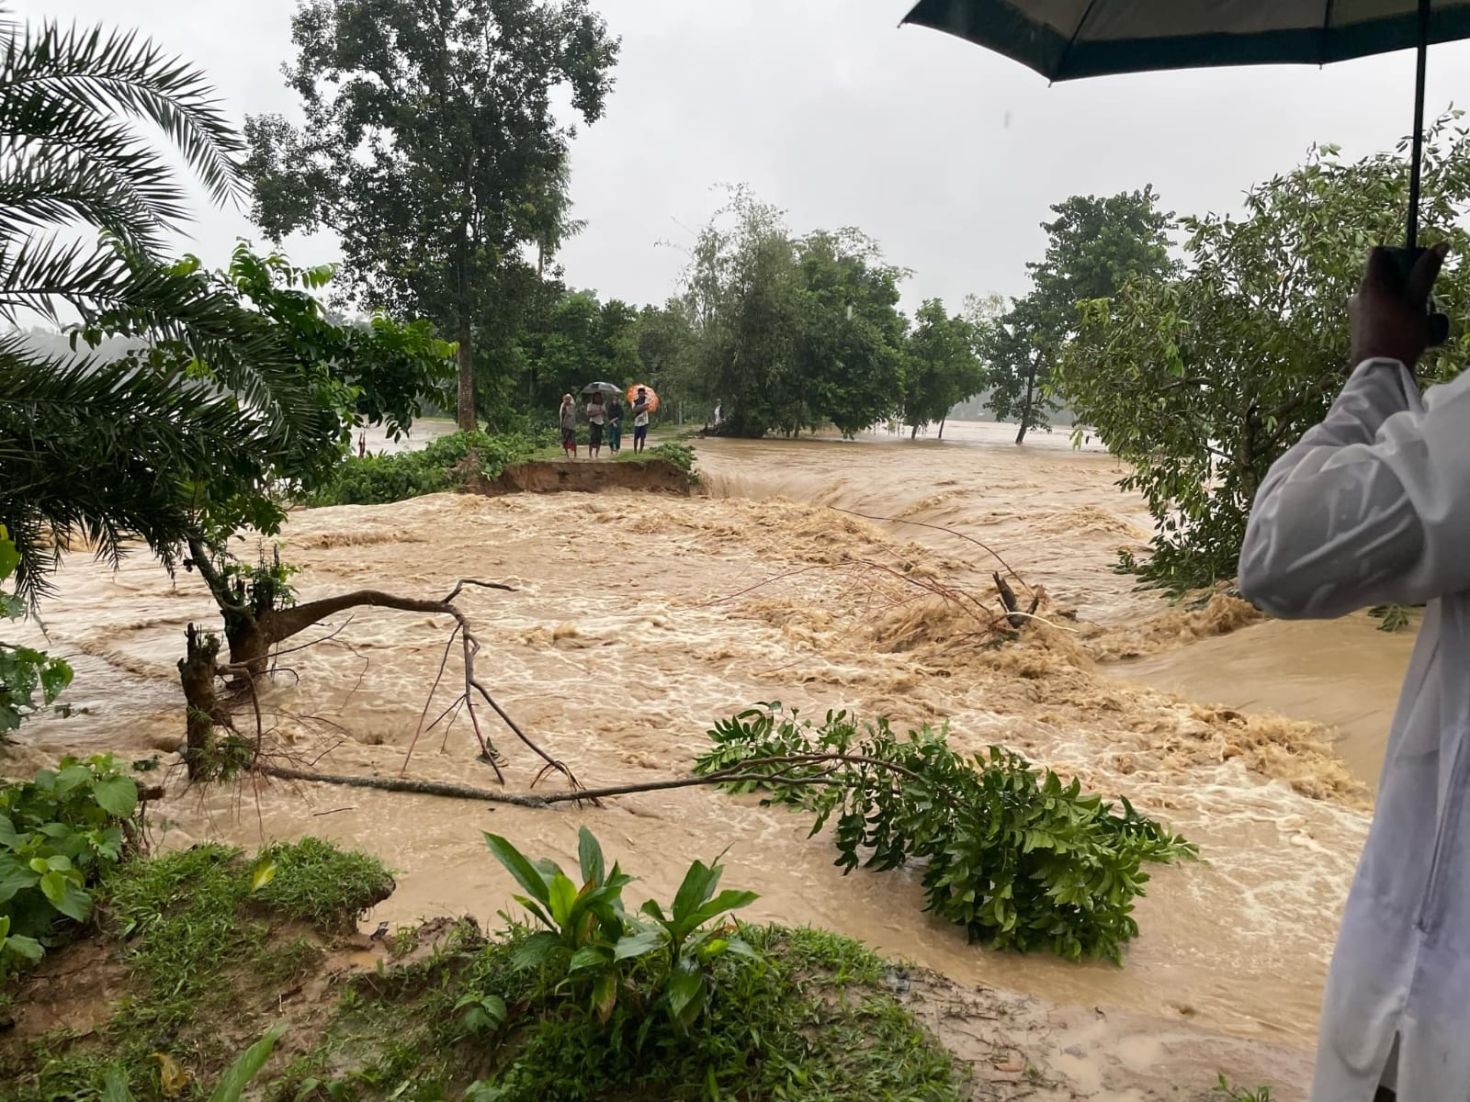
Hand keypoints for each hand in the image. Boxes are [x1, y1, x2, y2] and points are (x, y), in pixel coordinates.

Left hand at [1349, 243, 1448, 369]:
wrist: (1381, 371)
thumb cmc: (1400, 333)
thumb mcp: (1418, 301)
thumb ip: (1426, 273)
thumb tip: (1440, 245)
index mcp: (1370, 284)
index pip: (1378, 254)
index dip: (1397, 254)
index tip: (1414, 266)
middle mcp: (1358, 294)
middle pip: (1382, 276)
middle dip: (1404, 280)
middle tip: (1421, 295)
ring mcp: (1355, 312)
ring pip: (1381, 295)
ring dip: (1400, 299)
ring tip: (1417, 315)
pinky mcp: (1357, 327)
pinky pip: (1377, 312)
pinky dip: (1392, 314)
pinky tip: (1407, 328)